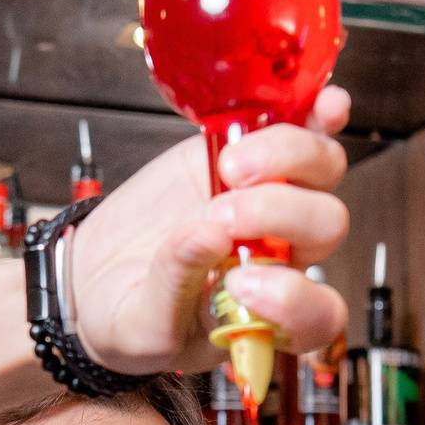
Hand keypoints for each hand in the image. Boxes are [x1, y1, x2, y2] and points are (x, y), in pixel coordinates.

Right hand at [67, 87, 351, 374]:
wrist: (99, 272)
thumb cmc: (129, 313)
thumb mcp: (140, 322)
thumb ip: (174, 286)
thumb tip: (206, 235)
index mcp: (268, 314)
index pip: (317, 314)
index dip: (295, 299)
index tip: (238, 286)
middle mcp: (283, 255)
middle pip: (325, 225)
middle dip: (278, 214)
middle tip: (220, 215)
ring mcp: (272, 199)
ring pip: (322, 170)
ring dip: (288, 158)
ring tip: (230, 166)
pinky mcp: (249, 156)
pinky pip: (303, 127)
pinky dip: (318, 112)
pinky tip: (323, 103)